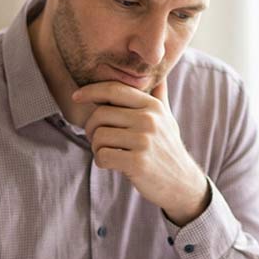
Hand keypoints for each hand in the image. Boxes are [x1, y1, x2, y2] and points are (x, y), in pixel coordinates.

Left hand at [74, 80, 209, 225]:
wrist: (182, 184)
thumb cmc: (167, 149)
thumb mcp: (168, 119)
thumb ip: (160, 96)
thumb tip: (159, 74)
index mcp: (153, 106)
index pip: (114, 90)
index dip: (91, 91)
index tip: (76, 96)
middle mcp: (149, 120)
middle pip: (101, 114)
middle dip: (91, 127)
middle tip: (98, 139)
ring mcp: (144, 141)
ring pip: (99, 136)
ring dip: (96, 147)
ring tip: (108, 152)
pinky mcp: (138, 163)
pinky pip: (102, 156)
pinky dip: (101, 161)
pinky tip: (112, 164)